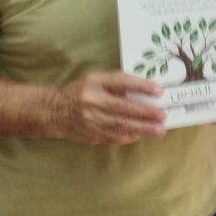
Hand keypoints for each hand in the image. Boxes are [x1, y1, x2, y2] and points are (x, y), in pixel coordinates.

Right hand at [48, 70, 166, 144]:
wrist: (53, 111)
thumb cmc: (80, 91)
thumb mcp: (95, 79)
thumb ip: (116, 83)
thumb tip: (144, 90)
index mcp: (95, 83)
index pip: (121, 82)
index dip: (141, 86)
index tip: (158, 91)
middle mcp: (92, 101)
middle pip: (123, 108)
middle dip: (145, 113)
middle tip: (163, 116)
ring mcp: (91, 120)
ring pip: (120, 126)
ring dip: (142, 129)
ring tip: (159, 130)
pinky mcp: (91, 135)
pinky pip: (114, 136)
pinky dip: (130, 136)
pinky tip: (142, 135)